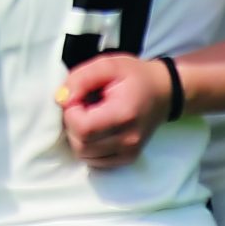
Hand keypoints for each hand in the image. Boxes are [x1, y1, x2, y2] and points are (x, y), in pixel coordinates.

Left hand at [57, 51, 168, 169]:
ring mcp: (129, 153)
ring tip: (90, 116)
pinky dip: (88, 145)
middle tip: (83, 106)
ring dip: (78, 136)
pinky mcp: (127, 159)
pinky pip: (94, 160)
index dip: (71, 112)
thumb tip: (61, 100)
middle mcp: (129, 140)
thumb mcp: (107, 65)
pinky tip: (96, 128)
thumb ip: (81, 79)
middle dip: (72, 124)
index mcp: (124, 115)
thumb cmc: (134, 76)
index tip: (78, 98)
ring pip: (84, 155)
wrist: (163, 92)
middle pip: (81, 145)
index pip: (83, 128)